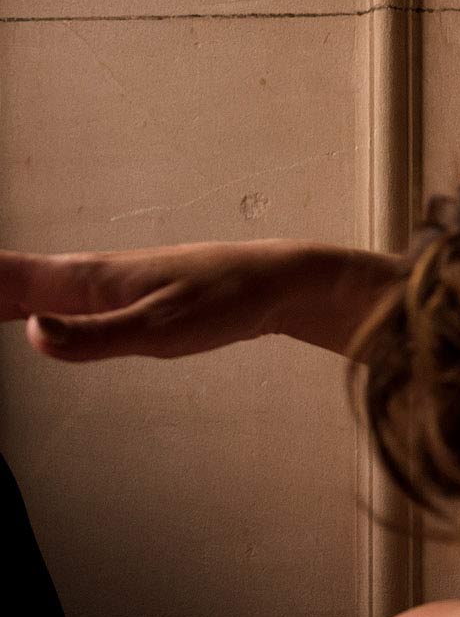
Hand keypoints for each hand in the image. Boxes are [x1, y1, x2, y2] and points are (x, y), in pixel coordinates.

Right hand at [0, 239, 382, 360]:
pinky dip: (3, 308)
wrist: (275, 284)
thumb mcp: (164, 330)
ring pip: (7, 291)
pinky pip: (37, 303)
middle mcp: (73, 279)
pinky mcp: (108, 305)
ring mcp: (89, 290)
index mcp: (75, 279)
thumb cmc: (226, 302)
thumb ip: (96, 336)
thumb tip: (31, 334)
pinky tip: (2, 321)